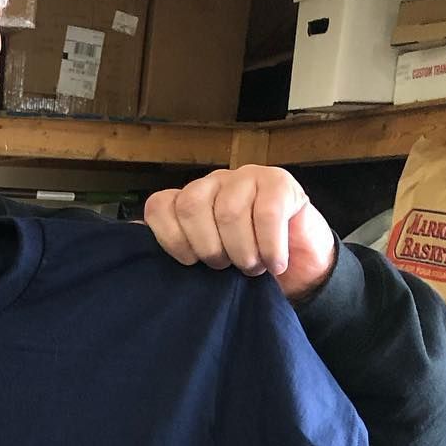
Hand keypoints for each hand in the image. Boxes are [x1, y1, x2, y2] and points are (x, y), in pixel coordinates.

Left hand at [144, 167, 337, 303]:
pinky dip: (270, 247)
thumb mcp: (209, 266)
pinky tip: (275, 263)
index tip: (191, 263)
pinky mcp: (279, 182)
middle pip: (191, 206)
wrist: (301, 265)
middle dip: (209, 248)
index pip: (160, 207)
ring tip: (253, 267)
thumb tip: (144, 265)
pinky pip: (266, 213)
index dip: (171, 240)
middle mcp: (213, 183)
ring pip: (229, 212)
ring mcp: (246, 177)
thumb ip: (182, 257)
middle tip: (226, 267)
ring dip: (242, 251)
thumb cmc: (247, 264)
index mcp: (189, 202)